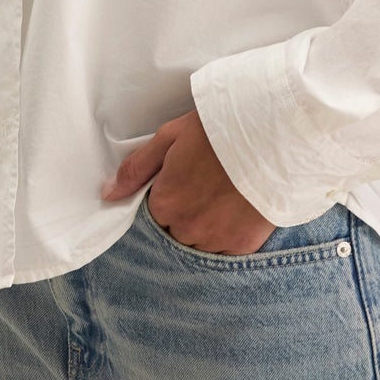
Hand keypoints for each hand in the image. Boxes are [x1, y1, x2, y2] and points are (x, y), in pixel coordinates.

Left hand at [100, 105, 276, 254]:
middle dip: (187, 214)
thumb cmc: (218, 129)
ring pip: (202, 244)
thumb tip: (108, 194)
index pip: (154, 215)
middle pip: (177, 232)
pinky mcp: (243, 245)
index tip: (185, 181)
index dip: (169, 196)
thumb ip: (137, 169)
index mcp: (165, 202)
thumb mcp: (171, 137)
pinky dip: (231, 233)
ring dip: (208, 227)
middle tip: (208, 186)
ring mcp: (216, 240)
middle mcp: (186, 228)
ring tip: (226, 197)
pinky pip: (228, 249)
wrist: (272, 134)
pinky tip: (240, 209)